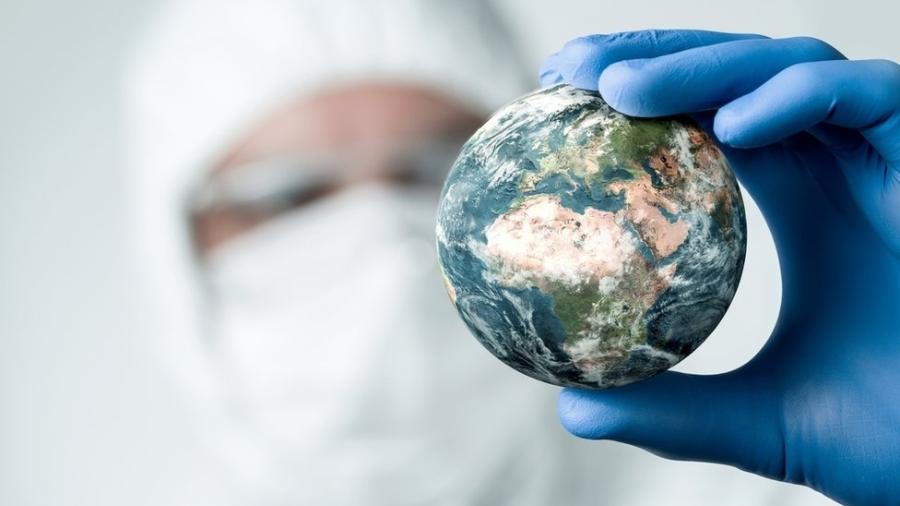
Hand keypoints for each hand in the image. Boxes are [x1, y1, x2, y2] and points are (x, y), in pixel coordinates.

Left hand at [540, 30, 899, 504]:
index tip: (553, 102)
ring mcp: (885, 155)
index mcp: (793, 201)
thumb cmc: (898, 431)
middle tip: (564, 70)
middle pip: (733, 76)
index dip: (633, 100)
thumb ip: (675, 411)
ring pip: (790, 67)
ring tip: (618, 89)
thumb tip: (572, 409)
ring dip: (704, 67)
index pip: (701, 120)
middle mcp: (835, 165)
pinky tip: (730, 122)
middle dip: (652, 60)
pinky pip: (871, 96)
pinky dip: (799, 96)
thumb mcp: (764, 421)